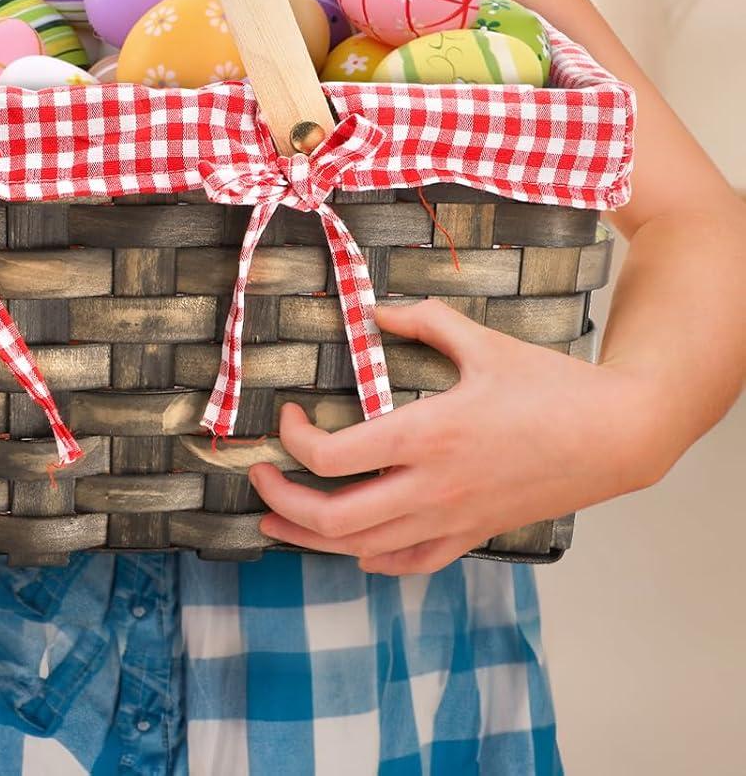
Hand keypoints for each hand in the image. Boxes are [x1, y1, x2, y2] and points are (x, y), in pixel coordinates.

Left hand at [249, 296, 668, 575]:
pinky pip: (412, 563)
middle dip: (282, 503)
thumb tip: (374, 308)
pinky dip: (372, 560)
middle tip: (257, 478)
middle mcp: (432, 487)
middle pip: (334, 518)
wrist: (615, 436)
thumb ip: (422, 319)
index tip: (284, 416)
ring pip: (364, 549)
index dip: (292, 440)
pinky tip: (352, 551)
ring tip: (276, 522)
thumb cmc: (549, 385)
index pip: (333, 457)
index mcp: (426, 435)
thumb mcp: (481, 340)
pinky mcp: (474, 534)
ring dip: (312, 539)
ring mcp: (453, 518)